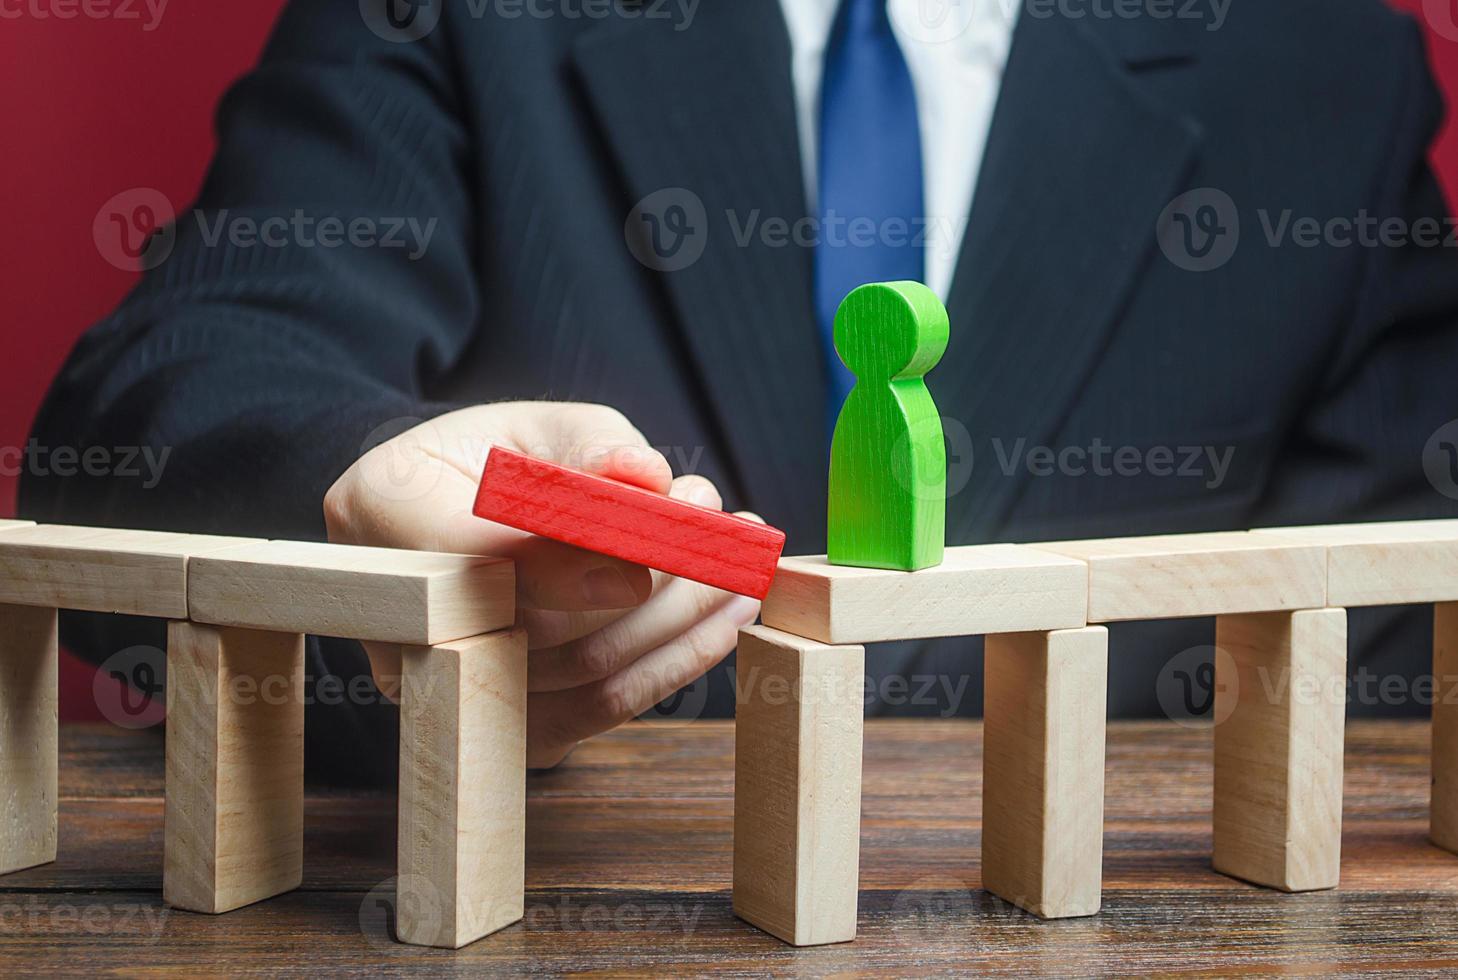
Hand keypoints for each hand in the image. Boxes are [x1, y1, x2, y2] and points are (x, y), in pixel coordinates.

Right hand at [322, 402, 760, 766]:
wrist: (459, 516)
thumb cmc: (499, 457)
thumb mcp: (540, 425)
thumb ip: (590, 447)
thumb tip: (646, 478)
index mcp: (379, 509)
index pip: (467, 554)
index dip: (560, 563)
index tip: (648, 554)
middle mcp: (396, 615)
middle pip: (533, 625)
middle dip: (650, 585)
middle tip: (725, 538)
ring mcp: (444, 681)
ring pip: (575, 675)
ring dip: (678, 624)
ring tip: (739, 570)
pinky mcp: (500, 725)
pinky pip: (594, 712)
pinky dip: (670, 666)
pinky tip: (723, 621)